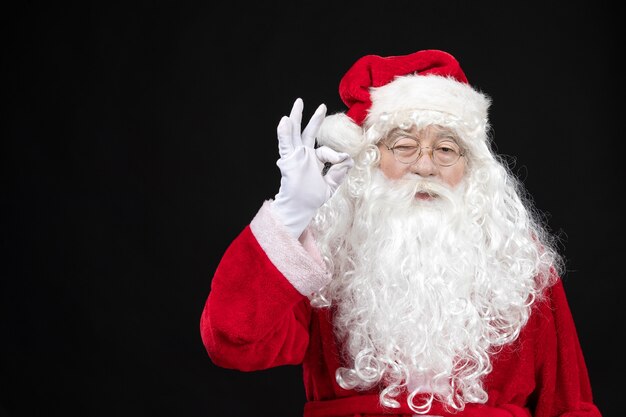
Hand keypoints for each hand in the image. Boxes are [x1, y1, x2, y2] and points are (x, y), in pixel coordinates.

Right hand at [271, 98, 353, 238]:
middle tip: (320, 106)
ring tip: (298, 103)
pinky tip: (284, 121)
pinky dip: (285, 133)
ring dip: (296, 118)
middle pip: (308, 133)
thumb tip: (348, 160)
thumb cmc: (311, 199)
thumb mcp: (330, 185)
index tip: (343, 160)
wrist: (300, 208)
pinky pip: (286, 144)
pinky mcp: (288, 159)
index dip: (335, 155)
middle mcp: (304, 155)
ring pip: (295, 134)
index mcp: (314, 160)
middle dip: (314, 119)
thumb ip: (339, 173)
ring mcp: (295, 156)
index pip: (326, 151)